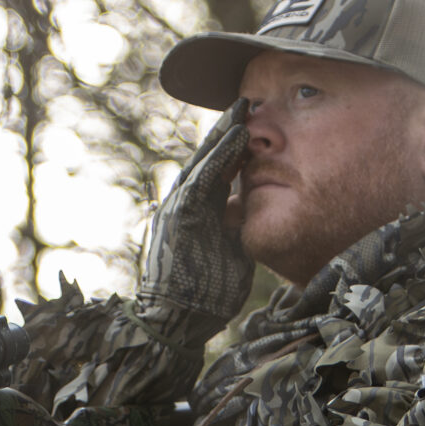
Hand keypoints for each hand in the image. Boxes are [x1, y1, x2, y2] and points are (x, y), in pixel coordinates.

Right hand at [137, 102, 254, 331]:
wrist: (176, 323)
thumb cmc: (204, 297)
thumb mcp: (225, 253)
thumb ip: (233, 228)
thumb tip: (248, 211)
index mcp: (193, 213)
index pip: (212, 171)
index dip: (230, 147)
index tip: (248, 124)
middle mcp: (181, 204)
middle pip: (205, 158)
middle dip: (225, 130)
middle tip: (245, 102)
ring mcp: (178, 208)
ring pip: (202, 161)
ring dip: (224, 133)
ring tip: (243, 109)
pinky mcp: (180, 215)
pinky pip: (203, 178)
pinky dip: (220, 156)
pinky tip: (237, 136)